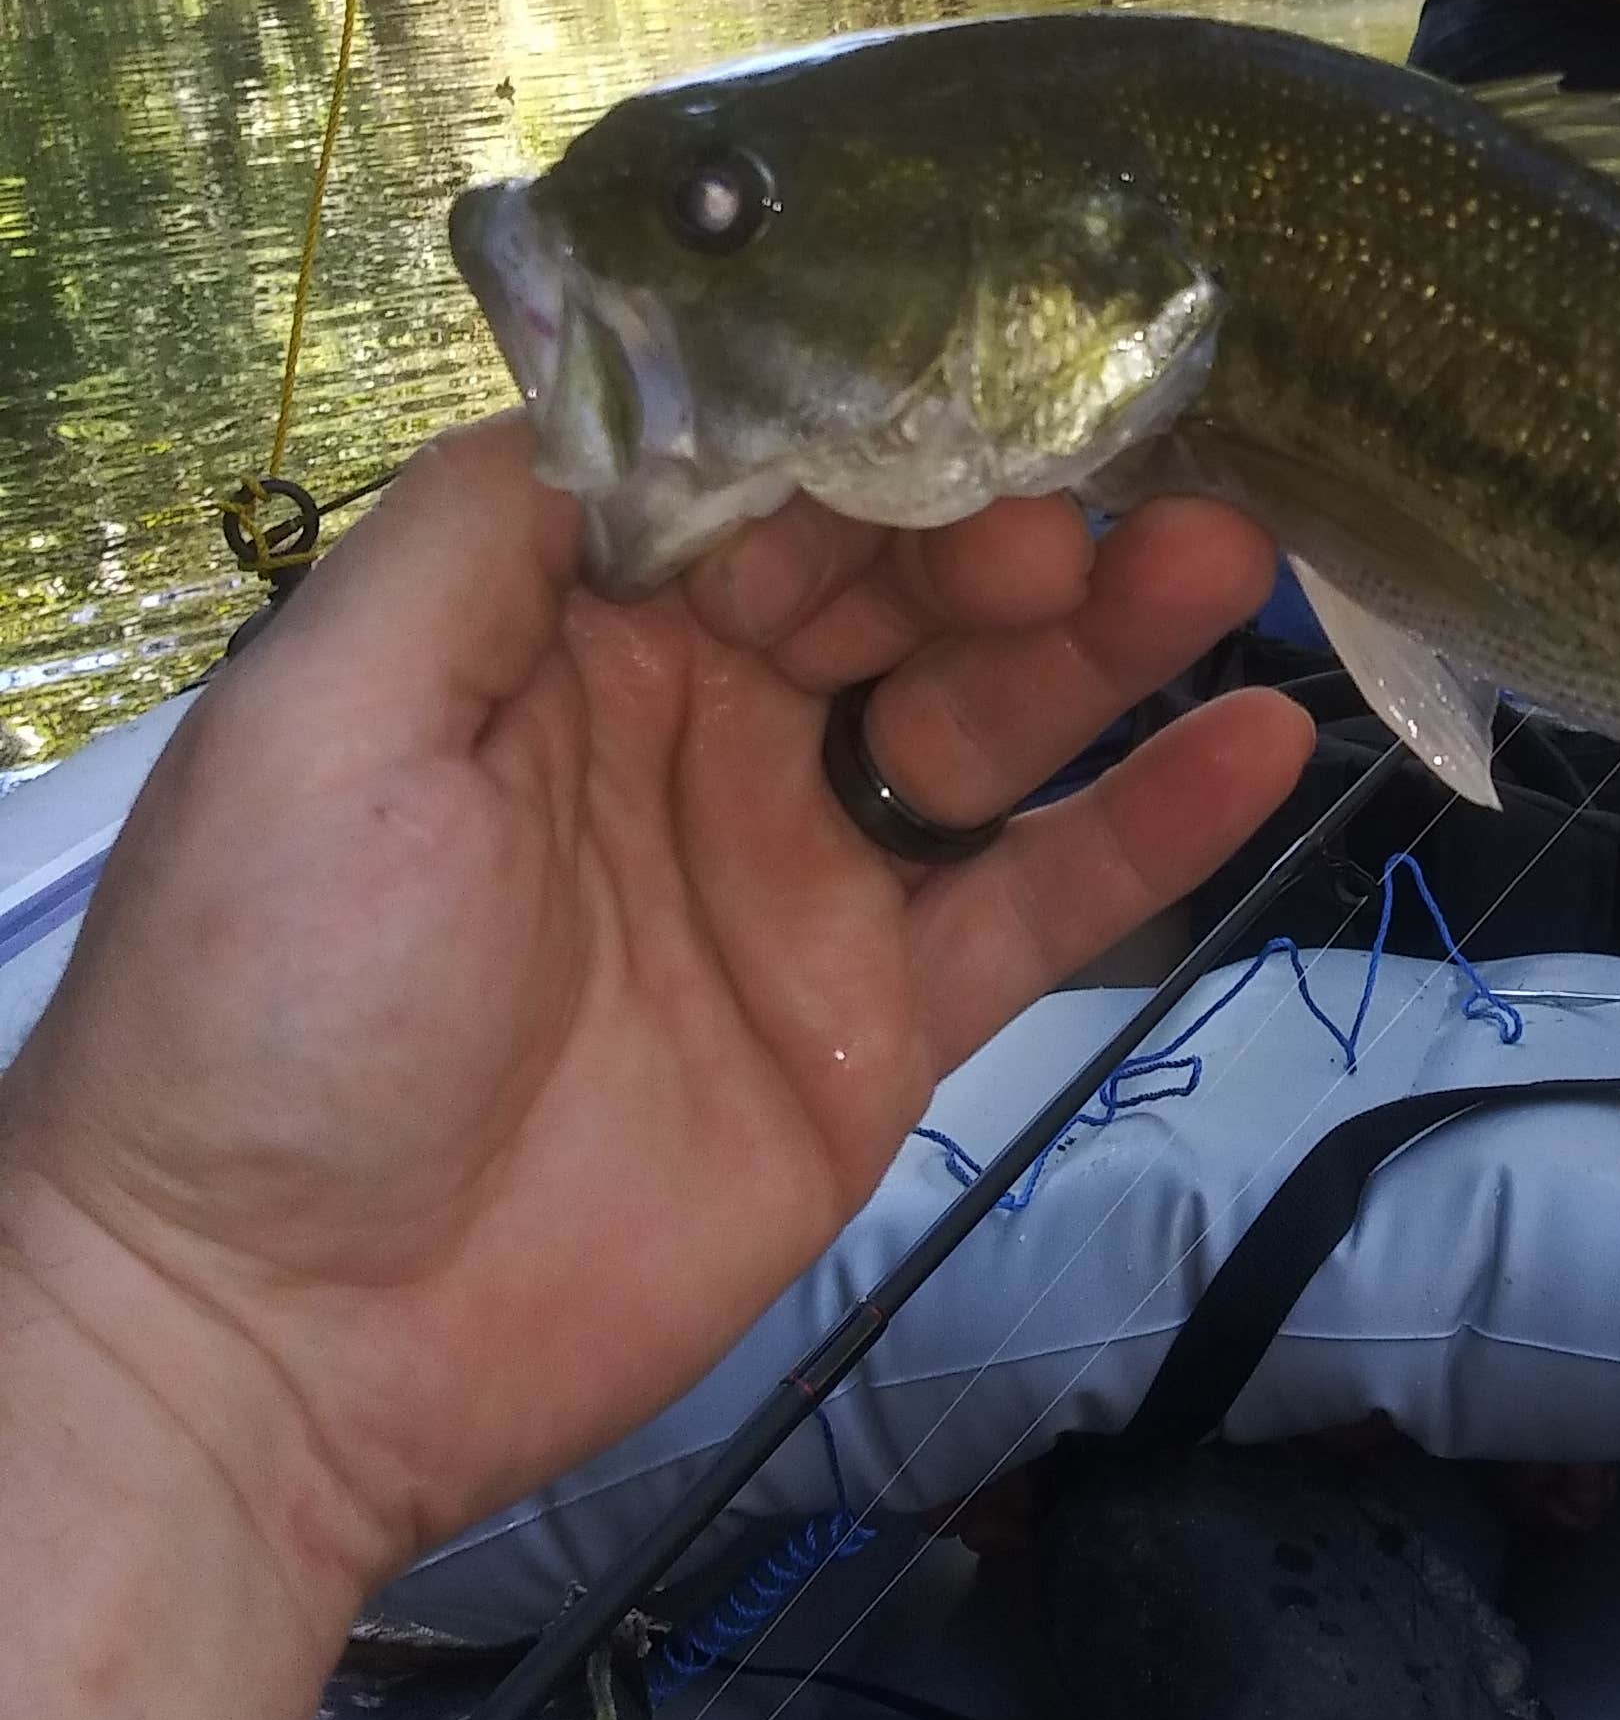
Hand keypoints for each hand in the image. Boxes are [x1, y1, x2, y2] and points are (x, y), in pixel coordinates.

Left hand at [0, 419, 1307, 1619]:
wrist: (274, 1338)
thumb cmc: (269, 1003)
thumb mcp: (324, 717)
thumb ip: (481, 533)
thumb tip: (646, 381)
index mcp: (569, 640)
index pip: (762, 496)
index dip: (869, 446)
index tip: (971, 406)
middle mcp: (700, 731)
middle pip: (897, 589)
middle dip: (1006, 527)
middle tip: (1103, 505)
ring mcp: (800, 879)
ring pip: (991, 720)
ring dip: (1109, 636)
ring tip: (1222, 559)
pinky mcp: (878, 1027)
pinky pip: (1039, 901)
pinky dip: (1151, 824)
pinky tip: (1249, 742)